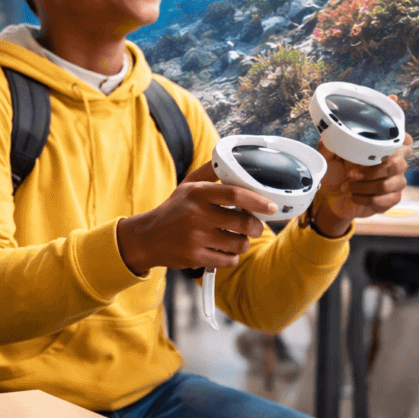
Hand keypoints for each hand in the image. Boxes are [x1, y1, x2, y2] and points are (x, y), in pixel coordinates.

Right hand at [117, 162, 276, 275]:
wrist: (146, 238)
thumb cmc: (173, 210)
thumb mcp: (187, 186)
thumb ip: (209, 172)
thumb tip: (230, 157)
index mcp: (198, 193)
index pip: (234, 194)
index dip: (257, 201)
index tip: (271, 207)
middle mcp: (196, 215)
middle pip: (244, 223)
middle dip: (255, 227)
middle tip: (252, 226)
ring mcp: (196, 238)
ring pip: (240, 244)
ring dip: (241, 242)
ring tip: (232, 237)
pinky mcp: (195, 257)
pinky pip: (229, 260)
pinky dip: (230, 257)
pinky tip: (221, 250)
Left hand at [309, 129, 412, 237]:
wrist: (330, 197)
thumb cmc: (334, 174)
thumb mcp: (328, 157)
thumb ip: (330, 144)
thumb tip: (332, 132)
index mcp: (380, 151)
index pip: (403, 142)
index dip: (402, 142)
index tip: (390, 145)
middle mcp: (392, 165)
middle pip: (398, 164)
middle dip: (373, 171)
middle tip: (352, 174)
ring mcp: (394, 182)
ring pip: (390, 183)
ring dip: (364, 186)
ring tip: (349, 186)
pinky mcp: (391, 199)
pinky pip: (388, 199)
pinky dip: (367, 199)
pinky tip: (355, 196)